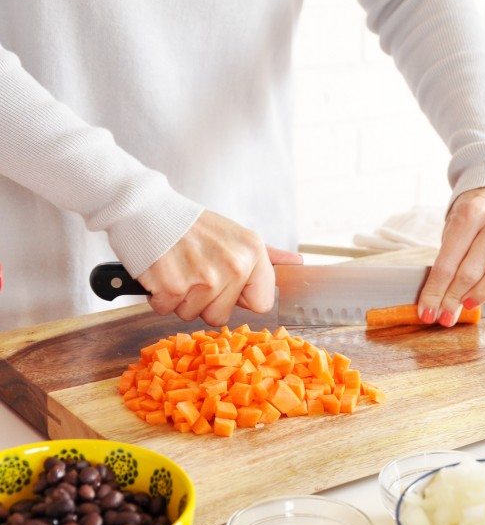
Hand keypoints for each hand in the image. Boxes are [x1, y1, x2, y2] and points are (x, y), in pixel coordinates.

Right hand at [137, 210, 302, 325]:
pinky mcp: (173, 286)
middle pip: (220, 315)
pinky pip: (166, 310)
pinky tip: (161, 270)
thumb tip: (297, 263)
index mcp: (253, 252)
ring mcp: (204, 277)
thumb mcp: (236, 234)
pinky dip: (158, 295)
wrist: (147, 208)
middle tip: (193, 269)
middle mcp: (234, 265)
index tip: (224, 279)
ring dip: (180, 297)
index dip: (238, 296)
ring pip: (192, 315)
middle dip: (203, 300)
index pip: (262, 304)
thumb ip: (267, 255)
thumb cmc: (190, 225)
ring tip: (178, 267)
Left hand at [417, 188, 484, 325]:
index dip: (436, 291)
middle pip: (473, 268)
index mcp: (470, 212)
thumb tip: (438, 298)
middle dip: (455, 297)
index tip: (428, 312)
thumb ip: (450, 257)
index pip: (448, 261)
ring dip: (483, 292)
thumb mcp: (455, 224)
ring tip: (468, 306)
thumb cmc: (475, 212)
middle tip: (445, 316)